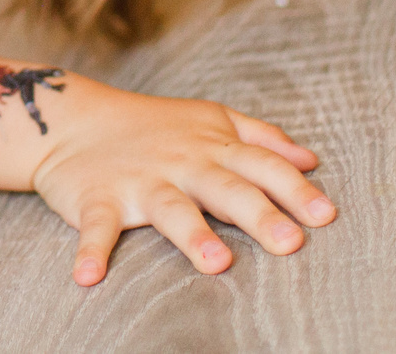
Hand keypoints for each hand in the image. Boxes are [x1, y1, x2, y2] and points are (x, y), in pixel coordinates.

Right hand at [28, 83, 334, 284]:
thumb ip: (261, 138)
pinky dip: (91, 251)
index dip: (294, 189)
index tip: (325, 215)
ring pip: (171, 208)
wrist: (70, 119)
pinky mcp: (97, 199)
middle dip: (259, 214)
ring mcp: (140, 182)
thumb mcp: (211, 119)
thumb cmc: (153, 126)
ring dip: (192, 234)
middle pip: (226, 189)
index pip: (262, 166)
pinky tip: (89, 277)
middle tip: (291, 243)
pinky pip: (97, 227)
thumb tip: (310, 158)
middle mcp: (182, 164)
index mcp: (213, 147)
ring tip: (217, 263)